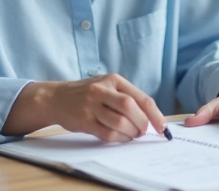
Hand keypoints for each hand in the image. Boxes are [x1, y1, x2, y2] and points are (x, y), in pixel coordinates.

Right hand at [5, 74, 166, 142]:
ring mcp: (91, 105)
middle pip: (130, 108)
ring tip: (132, 134)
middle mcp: (102, 90)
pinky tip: (121, 137)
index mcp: (113, 80)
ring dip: (131, 133)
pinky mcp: (84, 121)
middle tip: (143, 131)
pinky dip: (119, 138)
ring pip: (120, 123)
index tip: (162, 127)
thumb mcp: (106, 86)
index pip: (141, 98)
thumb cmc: (87, 94)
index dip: (155, 114)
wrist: (56, 98)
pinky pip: (107, 133)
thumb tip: (150, 118)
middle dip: (142, 124)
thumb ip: (126, 98)